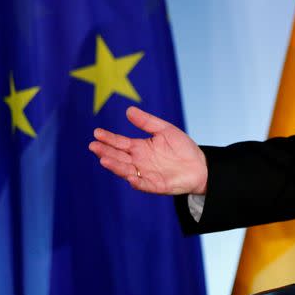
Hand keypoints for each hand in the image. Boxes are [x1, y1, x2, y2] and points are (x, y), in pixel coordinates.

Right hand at [88, 106, 207, 194]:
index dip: (108, 138)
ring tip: (104, 160)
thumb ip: (147, 122)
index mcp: (140, 147)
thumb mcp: (165, 130)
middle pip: (119, 156)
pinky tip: (129, 176)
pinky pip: (143, 184)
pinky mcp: (155, 185)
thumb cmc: (182, 147)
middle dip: (106, 152)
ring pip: (126, 170)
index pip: (120, 143)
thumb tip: (129, 110)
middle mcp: (139, 161)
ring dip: (115, 166)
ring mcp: (145, 174)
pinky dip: (136, 181)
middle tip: (93, 146)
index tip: (96, 133)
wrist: (200, 165)